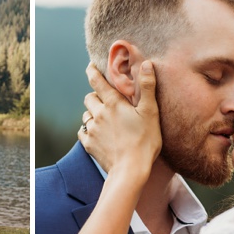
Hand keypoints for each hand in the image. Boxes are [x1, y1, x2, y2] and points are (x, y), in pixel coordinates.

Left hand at [78, 61, 160, 175]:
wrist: (130, 170)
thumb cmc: (145, 141)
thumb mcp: (150, 112)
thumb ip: (147, 87)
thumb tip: (146, 64)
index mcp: (112, 103)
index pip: (96, 81)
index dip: (92, 71)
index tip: (91, 66)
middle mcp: (98, 114)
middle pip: (89, 98)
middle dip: (95, 96)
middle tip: (106, 100)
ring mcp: (91, 129)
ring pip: (86, 115)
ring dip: (93, 114)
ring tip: (105, 120)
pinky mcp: (88, 144)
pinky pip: (83, 131)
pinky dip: (89, 130)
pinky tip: (98, 134)